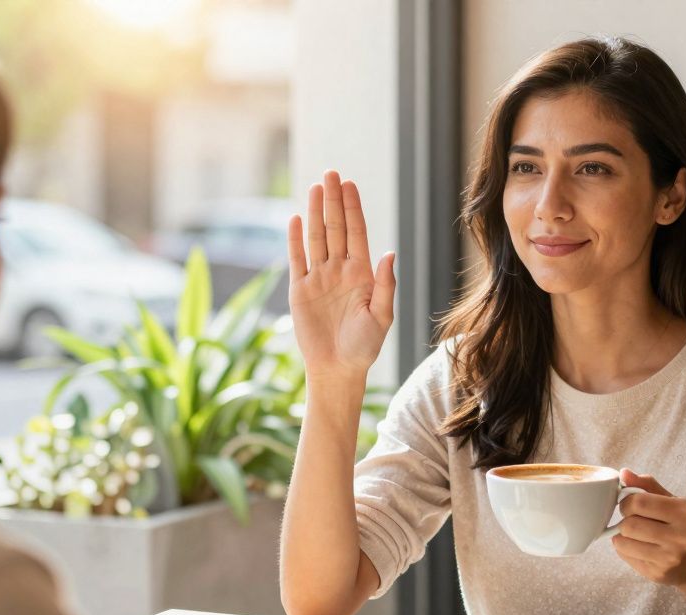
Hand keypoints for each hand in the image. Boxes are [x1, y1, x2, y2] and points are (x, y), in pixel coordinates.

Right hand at [287, 170, 395, 381]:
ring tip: (315, 188)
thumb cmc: (364, 347)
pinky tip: (297, 218)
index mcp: (362, 274)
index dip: (352, 209)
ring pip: (316, 238)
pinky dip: (295, 239)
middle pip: (335, 229)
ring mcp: (318, 278)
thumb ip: (386, 285)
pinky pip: (297, 259)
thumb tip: (389, 253)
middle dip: (333, 201)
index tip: (349, 185)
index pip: (356, 233)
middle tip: (331, 174)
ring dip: (316, 213)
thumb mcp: (382, 316)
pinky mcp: (300, 291)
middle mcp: (339, 271)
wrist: (338, 369)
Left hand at [610, 469, 685, 587]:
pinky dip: (626, 549)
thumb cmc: (681, 526)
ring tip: (635, 534)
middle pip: (629, 525)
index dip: (626, 502)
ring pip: (623, 542)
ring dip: (621, 536)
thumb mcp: (671, 501)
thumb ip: (647, 485)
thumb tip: (623, 473)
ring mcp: (670, 559)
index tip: (630, 505)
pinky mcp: (658, 574)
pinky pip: (626, 557)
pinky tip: (640, 547)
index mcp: (684, 512)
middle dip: (624, 520)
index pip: (638, 502)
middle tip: (632, 520)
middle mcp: (680, 537)